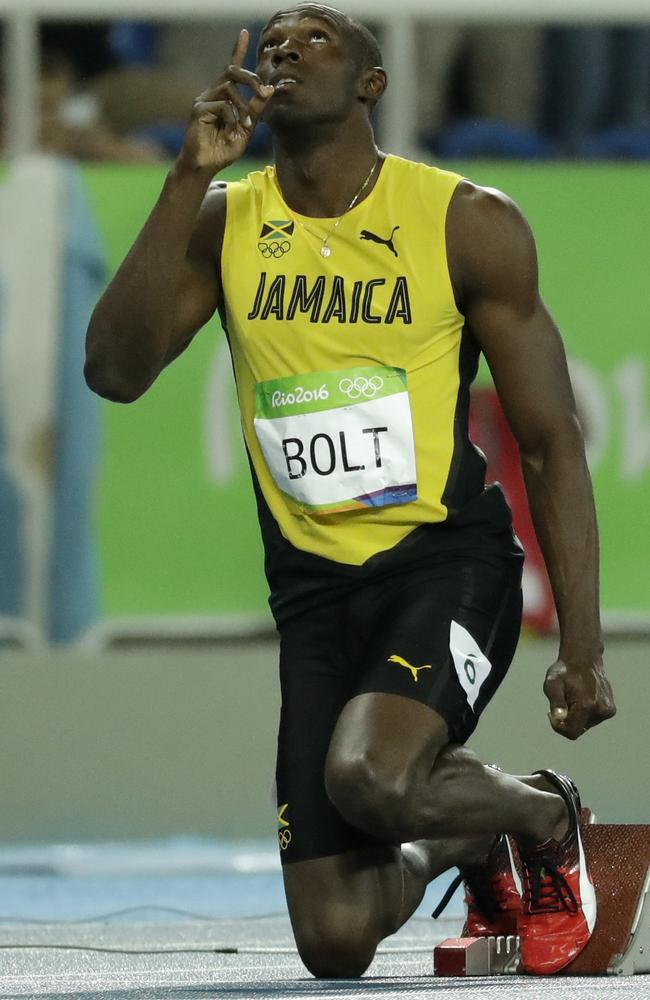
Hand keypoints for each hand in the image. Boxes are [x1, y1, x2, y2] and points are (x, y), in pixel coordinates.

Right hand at [178, 29, 273, 173]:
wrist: (207, 165)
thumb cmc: (224, 148)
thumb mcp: (246, 129)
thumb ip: (256, 110)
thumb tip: (270, 90)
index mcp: (225, 96)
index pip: (232, 68)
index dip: (238, 50)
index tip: (244, 32)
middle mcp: (213, 92)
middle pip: (232, 71)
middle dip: (251, 79)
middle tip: (264, 93)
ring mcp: (204, 99)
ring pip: (229, 89)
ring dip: (243, 106)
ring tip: (245, 125)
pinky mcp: (198, 108)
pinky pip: (221, 105)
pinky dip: (231, 118)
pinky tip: (229, 131)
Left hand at [543, 658, 615, 739]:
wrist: (583, 658)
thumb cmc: (564, 671)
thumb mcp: (552, 684)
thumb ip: (556, 702)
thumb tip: (559, 718)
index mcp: (587, 705)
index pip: (572, 732)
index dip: (558, 727)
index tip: (551, 713)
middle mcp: (601, 710)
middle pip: (578, 729)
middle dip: (567, 719)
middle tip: (562, 700)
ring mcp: (608, 710)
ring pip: (585, 724)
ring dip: (576, 715)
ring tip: (572, 696)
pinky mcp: (610, 709)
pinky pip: (592, 719)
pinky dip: (584, 712)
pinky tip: (582, 696)